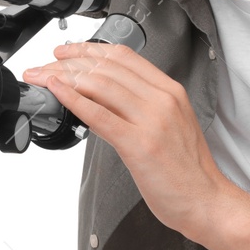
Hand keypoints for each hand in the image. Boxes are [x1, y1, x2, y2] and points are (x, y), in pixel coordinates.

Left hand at [22, 41, 237, 238]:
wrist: (206, 201)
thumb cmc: (188, 171)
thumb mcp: (169, 126)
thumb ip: (138, 108)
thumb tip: (99, 99)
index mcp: (170, 92)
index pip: (124, 57)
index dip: (89, 49)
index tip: (68, 52)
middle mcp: (162, 100)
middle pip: (107, 67)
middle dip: (69, 62)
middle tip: (45, 66)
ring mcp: (152, 120)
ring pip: (100, 85)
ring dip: (64, 78)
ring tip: (43, 79)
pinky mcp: (139, 144)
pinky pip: (99, 114)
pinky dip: (73, 99)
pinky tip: (57, 92)